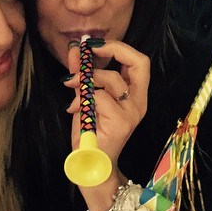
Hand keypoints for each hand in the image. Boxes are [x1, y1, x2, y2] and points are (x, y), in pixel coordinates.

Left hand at [64, 39, 147, 164]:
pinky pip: (98, 97)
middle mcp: (139, 103)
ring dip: (86, 78)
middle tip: (89, 49)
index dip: (118, 47)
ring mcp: (132, 113)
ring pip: (111, 79)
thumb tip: (75, 48)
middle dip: (113, 49)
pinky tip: (74, 108)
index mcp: (135, 95)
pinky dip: (81, 97)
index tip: (93, 45)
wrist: (90, 166)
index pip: (140, 61)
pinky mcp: (120, 123)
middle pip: (140, 63)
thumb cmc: (91, 133)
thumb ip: (83, 74)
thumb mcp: (86, 97)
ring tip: (71, 86)